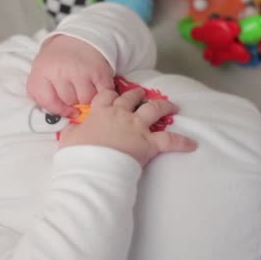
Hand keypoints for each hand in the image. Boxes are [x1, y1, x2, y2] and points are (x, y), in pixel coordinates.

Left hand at [28, 35, 114, 116]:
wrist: (79, 39)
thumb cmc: (58, 61)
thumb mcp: (40, 73)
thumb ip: (40, 94)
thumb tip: (52, 116)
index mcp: (43, 71)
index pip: (49, 102)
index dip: (58, 110)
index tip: (66, 110)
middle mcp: (61, 71)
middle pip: (69, 102)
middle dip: (72, 101)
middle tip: (74, 91)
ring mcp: (81, 71)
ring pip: (85, 100)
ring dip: (86, 98)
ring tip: (84, 88)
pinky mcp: (99, 71)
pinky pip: (101, 94)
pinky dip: (101, 94)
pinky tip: (96, 87)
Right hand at [59, 88, 196, 165]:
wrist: (92, 166)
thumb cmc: (79, 153)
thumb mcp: (68, 138)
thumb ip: (71, 130)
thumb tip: (72, 127)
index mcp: (100, 112)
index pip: (106, 96)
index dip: (110, 94)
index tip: (113, 95)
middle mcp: (121, 115)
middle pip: (131, 98)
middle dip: (137, 94)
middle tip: (141, 93)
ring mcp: (137, 127)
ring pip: (154, 110)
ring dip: (164, 106)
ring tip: (171, 105)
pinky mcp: (150, 143)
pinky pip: (170, 140)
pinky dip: (182, 142)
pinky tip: (192, 144)